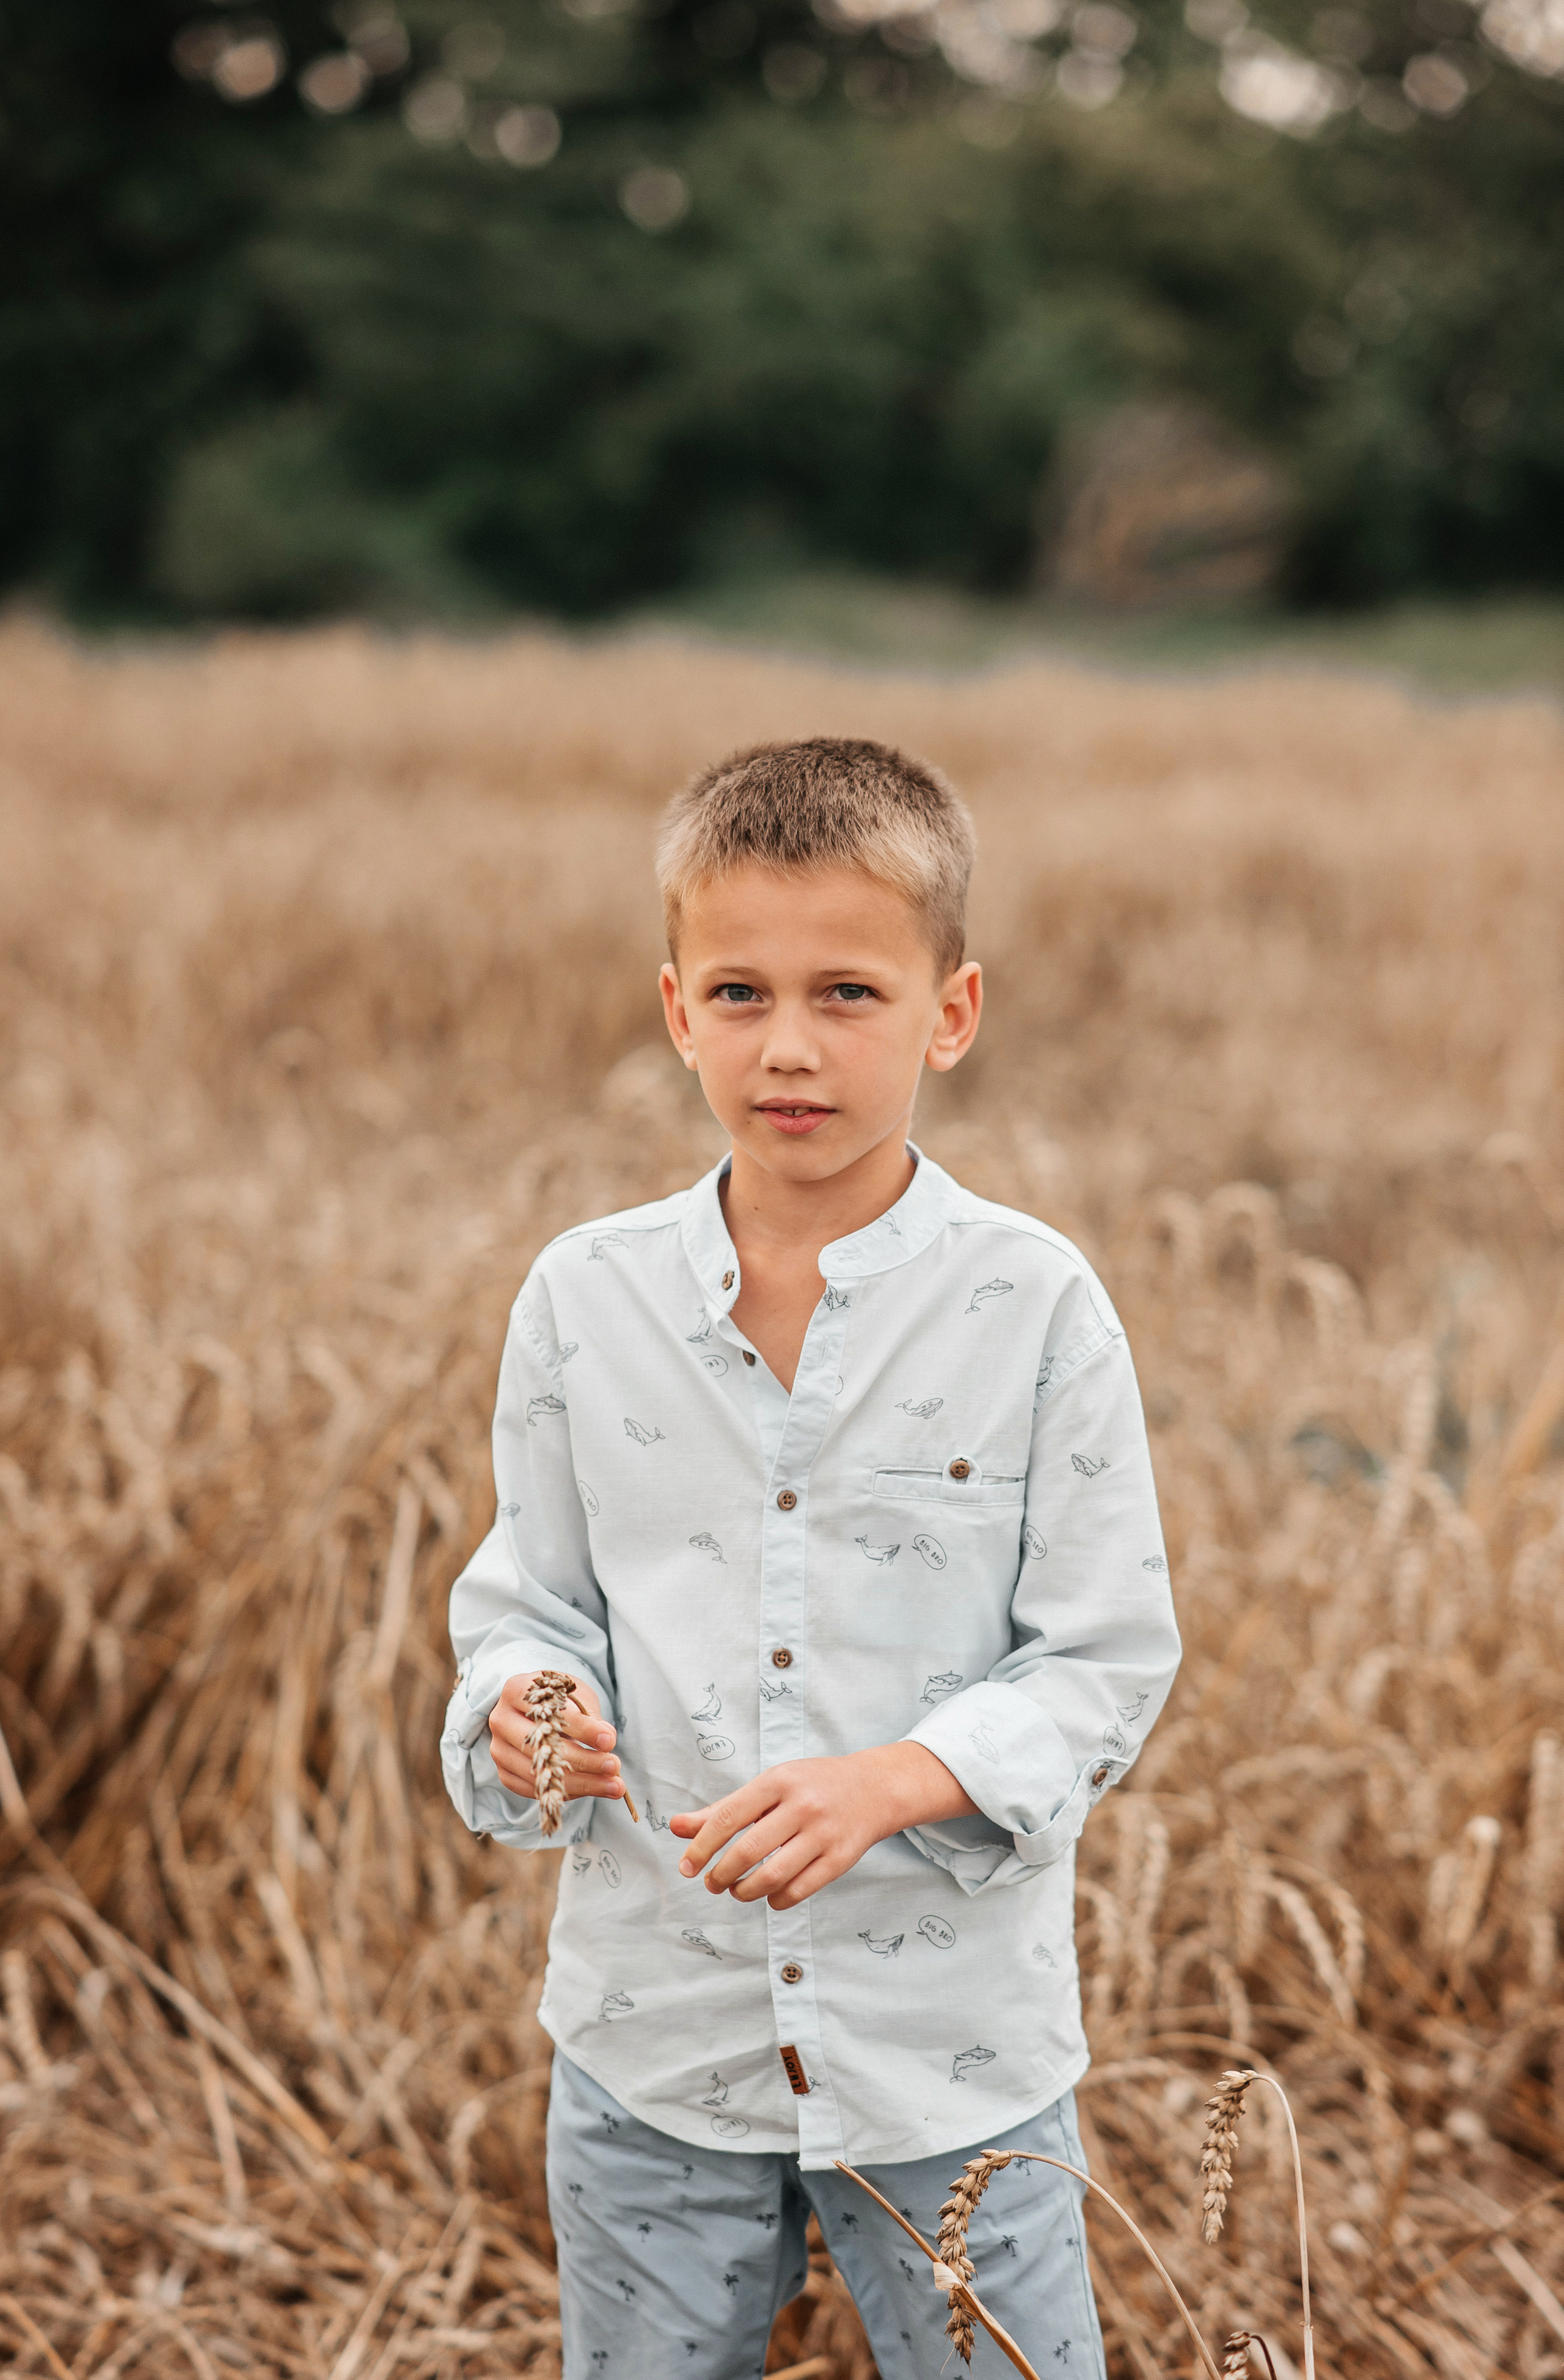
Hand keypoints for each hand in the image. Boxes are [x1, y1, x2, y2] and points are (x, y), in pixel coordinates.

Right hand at [487, 1672, 627, 1806]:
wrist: (535, 1708)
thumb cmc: (558, 1697)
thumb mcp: (576, 1695)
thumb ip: (590, 1716)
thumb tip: (607, 1737)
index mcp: (516, 1689)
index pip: (550, 1712)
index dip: (582, 1728)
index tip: (609, 1741)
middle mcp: (501, 1720)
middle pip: (543, 1747)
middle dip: (584, 1761)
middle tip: (615, 1767)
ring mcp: (499, 1749)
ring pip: (540, 1774)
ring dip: (582, 1783)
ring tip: (614, 1786)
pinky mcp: (504, 1773)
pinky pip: (535, 1790)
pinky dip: (566, 1792)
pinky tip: (593, 1788)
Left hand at [670, 1742, 975, 1909]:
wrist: (874, 1788)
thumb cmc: (810, 1785)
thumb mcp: (768, 1786)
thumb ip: (722, 1809)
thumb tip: (676, 1827)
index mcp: (778, 1782)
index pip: (728, 1817)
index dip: (702, 1846)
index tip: (687, 1866)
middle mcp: (802, 1806)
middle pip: (748, 1851)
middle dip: (721, 1875)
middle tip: (711, 1884)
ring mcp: (824, 1834)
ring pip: (773, 1876)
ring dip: (745, 1892)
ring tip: (736, 1891)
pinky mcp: (841, 1859)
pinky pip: (799, 1891)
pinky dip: (776, 1900)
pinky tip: (768, 1896)